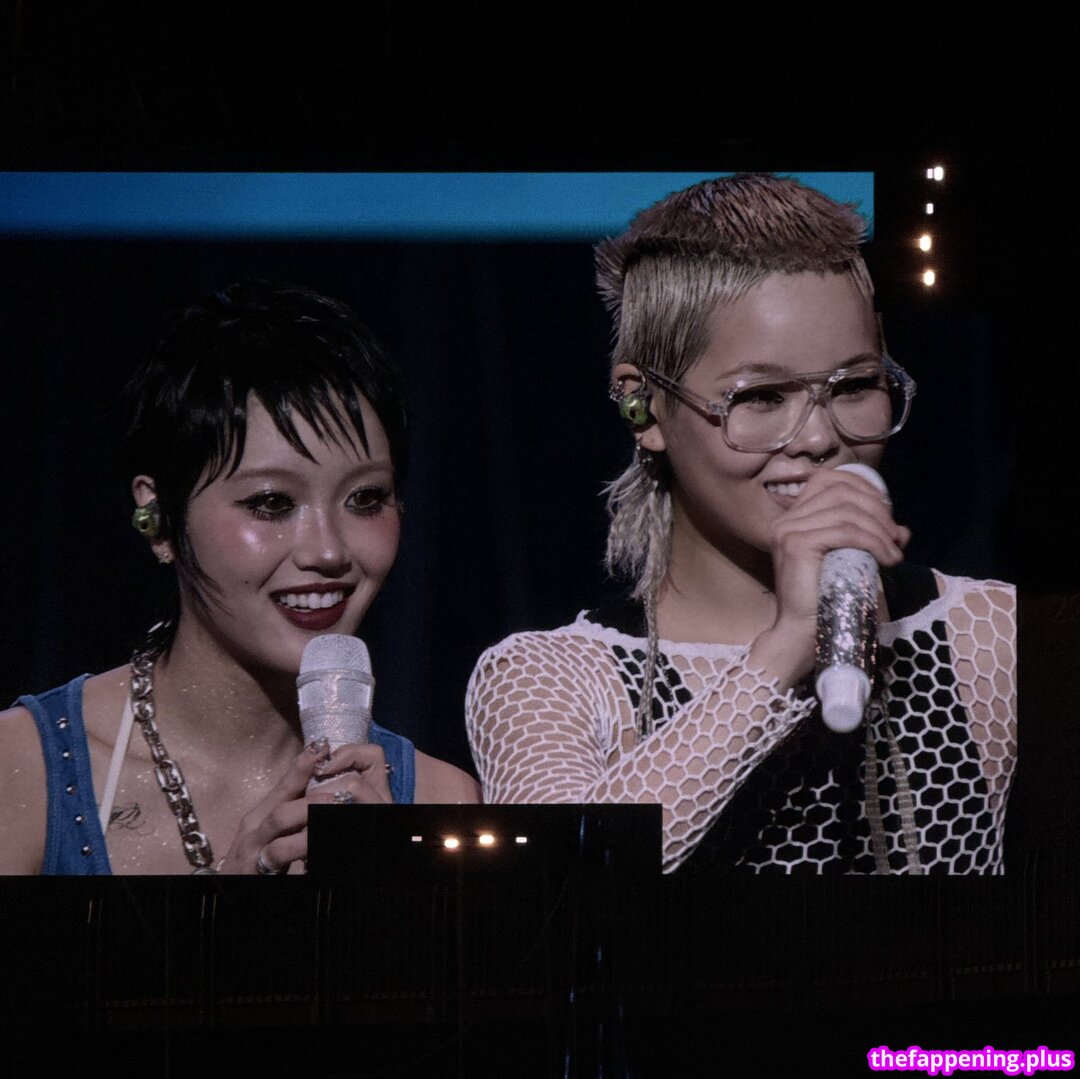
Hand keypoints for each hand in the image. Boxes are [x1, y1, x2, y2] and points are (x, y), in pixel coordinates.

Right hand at [217, 738, 392, 874]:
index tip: (322, 748)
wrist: (226, 894)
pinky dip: (299, 847)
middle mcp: (252, 830)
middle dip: (310, 798)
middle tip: (340, 790)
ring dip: (307, 816)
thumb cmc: (254, 860)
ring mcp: (251, 851)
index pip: (282, 787)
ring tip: (333, 807)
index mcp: (258, 816)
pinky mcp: (254, 871)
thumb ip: (290, 813)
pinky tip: (316, 845)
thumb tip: (319, 791)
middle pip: (281, 806)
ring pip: (278, 826)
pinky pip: (278, 855)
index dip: (301, 768)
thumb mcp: (270, 833)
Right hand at [749, 468, 909, 687]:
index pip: (829, 480)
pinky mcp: (797, 545)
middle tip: (895, 537)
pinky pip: (845, 531)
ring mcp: (788, 530)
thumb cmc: (826, 600)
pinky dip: (873, 542)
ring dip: (879, 530)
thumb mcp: (852, 561)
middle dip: (877, 510)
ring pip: (846, 511)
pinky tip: (887, 560)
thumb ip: (871, 540)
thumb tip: (902, 530)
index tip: (886, 515)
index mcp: (794, 517)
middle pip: (841, 491)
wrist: (804, 633)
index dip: (863, 488)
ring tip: (894, 553)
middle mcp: (787, 519)